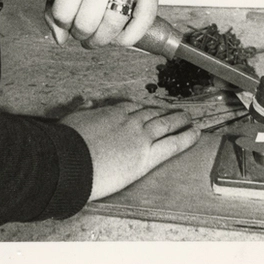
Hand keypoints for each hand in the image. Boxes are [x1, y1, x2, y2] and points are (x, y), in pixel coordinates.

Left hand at [44, 0, 162, 48]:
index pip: (63, 12)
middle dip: (81, 35)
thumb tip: (60, 39)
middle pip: (87, 23)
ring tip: (99, 36)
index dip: (62, 24)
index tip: (67, 21)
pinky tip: (120, 36)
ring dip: (102, 40)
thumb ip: (58, 2)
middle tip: (84, 30)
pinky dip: (129, 38)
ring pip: (113, 27)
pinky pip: (142, 23)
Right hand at [61, 101, 199, 200]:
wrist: (70, 161)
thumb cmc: (68, 143)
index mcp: (111, 112)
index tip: (147, 110)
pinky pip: (172, 144)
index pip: (132, 107)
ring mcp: (140, 137)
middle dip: (165, 112)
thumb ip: (84, 110)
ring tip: (189, 119)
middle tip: (175, 112)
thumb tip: (86, 101)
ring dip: (179, 120)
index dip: (143, 109)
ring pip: (165, 124)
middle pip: (152, 113)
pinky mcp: (147, 156)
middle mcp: (129, 121)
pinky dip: (186, 137)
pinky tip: (196, 134)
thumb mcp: (73, 119)